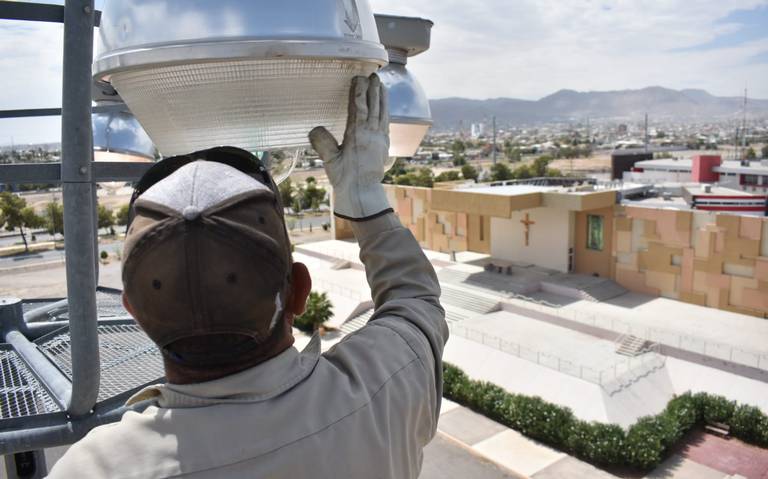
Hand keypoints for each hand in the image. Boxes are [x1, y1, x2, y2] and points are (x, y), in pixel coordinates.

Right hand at [309, 74, 391, 220]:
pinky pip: (386, 124)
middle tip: (374, 75)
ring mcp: (380, 139)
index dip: (359, 91)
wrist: (363, 194)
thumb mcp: (330, 161)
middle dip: (374, 89)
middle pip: (374, 106)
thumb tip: (314, 129)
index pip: (359, 107)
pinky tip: (385, 109)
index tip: (359, 78)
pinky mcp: (384, 146)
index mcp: (357, 134)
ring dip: (383, 98)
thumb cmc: (345, 178)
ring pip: (383, 113)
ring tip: (383, 86)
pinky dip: (386, 112)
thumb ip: (323, 143)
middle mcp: (371, 134)